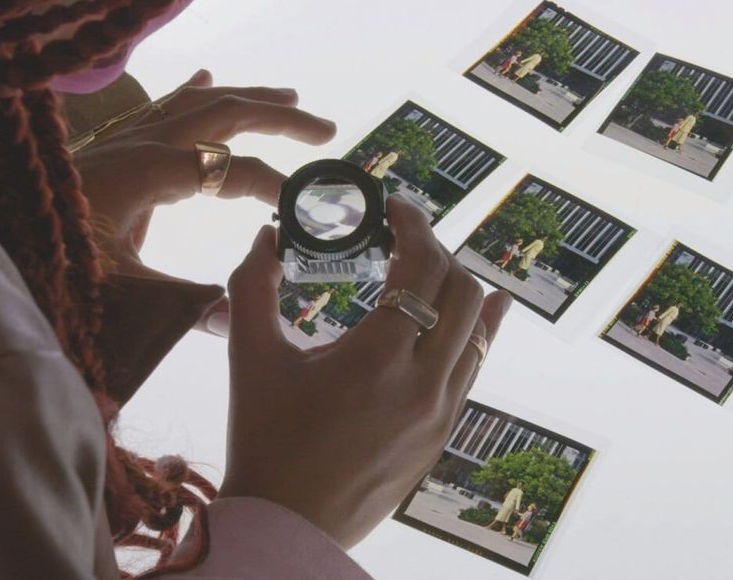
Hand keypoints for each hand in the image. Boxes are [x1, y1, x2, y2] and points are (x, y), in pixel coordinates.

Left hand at [75, 69, 334, 305]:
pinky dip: (193, 91)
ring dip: (248, 97)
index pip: (232, 168)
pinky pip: (162, 104)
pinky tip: (206, 76)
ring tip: (291, 96)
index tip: (305, 208)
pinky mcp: (110, 144)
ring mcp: (124, 138)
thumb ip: (180, 305)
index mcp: (150, 172)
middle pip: (225, 112)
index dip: (274, 184)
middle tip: (327, 128)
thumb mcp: (117, 291)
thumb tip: (235, 323)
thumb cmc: (49, 264)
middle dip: (280, 116)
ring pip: (198, 101)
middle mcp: (142, 143)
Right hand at [220, 196, 512, 547]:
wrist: (287, 523)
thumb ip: (252, 285)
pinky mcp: (443, 433)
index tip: (394, 208)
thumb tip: (264, 235)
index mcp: (376, 360)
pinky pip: (474, 366)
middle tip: (402, 236)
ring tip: (429, 265)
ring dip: (457, 285)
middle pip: (460, 289)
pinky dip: (477, 329)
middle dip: (434, 249)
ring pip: (476, 327)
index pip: (422, 267)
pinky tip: (483, 306)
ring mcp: (440, 412)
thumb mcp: (250, 358)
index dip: (414, 224)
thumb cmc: (263, 441)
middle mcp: (422, 385)